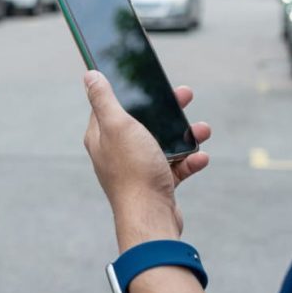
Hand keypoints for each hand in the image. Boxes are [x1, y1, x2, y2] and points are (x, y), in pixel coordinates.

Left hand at [83, 71, 210, 248]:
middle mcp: (118, 151)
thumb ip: (104, 99)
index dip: (130, 91)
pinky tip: (200, 157)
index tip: (147, 79)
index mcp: (103, 136)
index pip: (111, 105)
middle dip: (167, 109)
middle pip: (143, 121)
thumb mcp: (118, 125)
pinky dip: (190, 160)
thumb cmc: (133, 170)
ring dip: (185, 134)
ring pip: (164, 142)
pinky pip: (176, 165)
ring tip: (202, 129)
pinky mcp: (157, 182)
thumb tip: (90, 75)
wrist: (150, 217)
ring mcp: (138, 168)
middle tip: (185, 94)